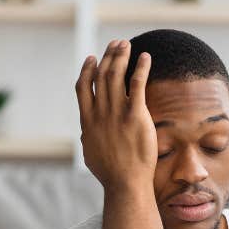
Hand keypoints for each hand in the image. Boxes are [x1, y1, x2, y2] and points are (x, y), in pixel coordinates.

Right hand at [75, 40, 156, 190]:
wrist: (125, 183)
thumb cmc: (110, 174)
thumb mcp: (91, 154)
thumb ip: (88, 138)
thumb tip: (86, 133)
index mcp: (88, 120)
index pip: (83, 87)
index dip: (87, 70)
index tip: (92, 58)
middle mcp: (100, 113)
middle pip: (101, 75)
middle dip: (108, 56)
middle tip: (116, 45)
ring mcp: (117, 113)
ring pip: (116, 75)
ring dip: (121, 56)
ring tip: (127, 45)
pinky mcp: (136, 116)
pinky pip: (137, 84)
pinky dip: (140, 68)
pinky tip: (145, 57)